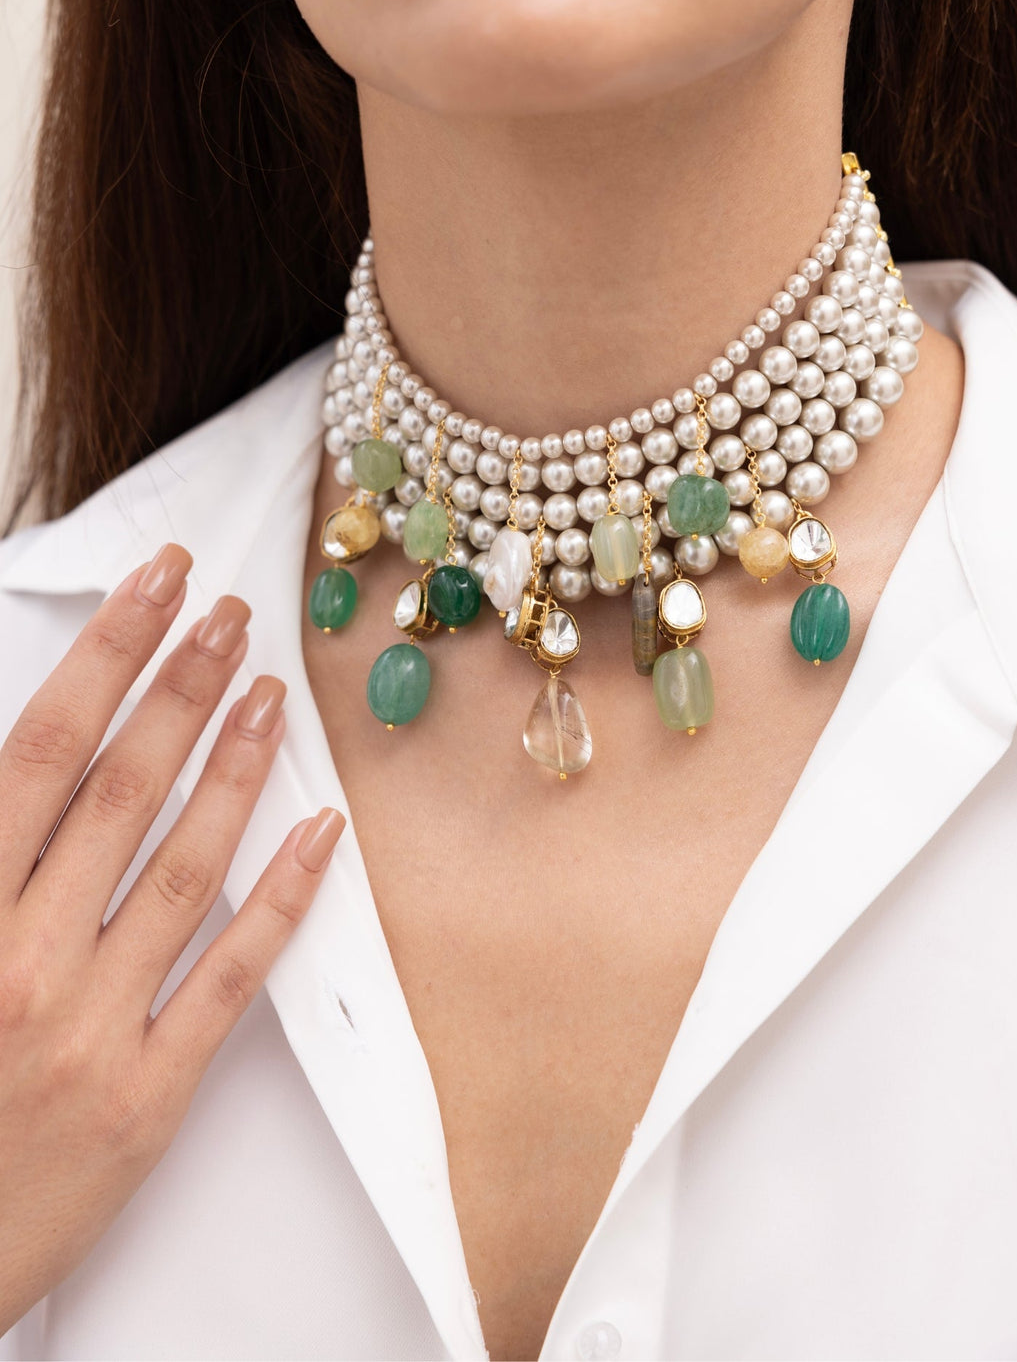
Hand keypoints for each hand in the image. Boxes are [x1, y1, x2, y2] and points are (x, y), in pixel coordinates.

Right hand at [0, 544, 344, 1332]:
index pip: (42, 752)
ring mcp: (91, 1030)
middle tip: (229, 614)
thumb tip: (24, 761)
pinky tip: (322, 833)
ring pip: (183, 869)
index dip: (108, 656)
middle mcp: (22, 961)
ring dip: (233, 770)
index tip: (158, 587)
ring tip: (270, 694)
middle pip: (118, 791)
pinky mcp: (147, 1095)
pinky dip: (281, 902)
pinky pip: (228, 980)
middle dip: (179, 687)